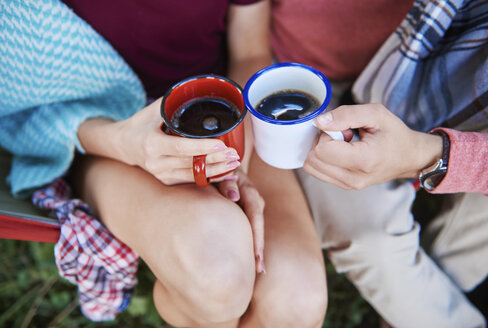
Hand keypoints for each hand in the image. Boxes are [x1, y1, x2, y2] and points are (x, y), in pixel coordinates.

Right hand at [111, 99, 240, 184]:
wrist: (123, 145)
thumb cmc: (141, 123)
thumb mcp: (154, 109)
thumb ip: (175, 102)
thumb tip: (200, 89)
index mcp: (152, 143)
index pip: (181, 147)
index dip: (202, 147)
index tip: (221, 144)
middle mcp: (156, 162)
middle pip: (191, 163)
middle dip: (216, 160)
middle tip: (235, 154)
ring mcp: (161, 174)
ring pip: (194, 175)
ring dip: (217, 170)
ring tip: (235, 163)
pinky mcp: (166, 180)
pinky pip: (191, 179)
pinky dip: (210, 176)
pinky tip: (226, 173)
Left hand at [217, 169, 265, 273]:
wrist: (223, 163)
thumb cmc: (219, 168)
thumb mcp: (222, 172)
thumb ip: (227, 183)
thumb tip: (234, 197)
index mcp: (249, 190)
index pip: (255, 214)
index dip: (256, 234)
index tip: (256, 252)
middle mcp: (254, 200)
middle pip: (258, 225)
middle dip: (259, 247)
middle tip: (259, 268)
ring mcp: (253, 206)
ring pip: (256, 229)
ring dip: (257, 248)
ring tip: (258, 269)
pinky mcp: (248, 211)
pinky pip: (251, 228)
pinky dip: (252, 243)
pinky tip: (253, 260)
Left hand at [304, 104, 442, 189]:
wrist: (410, 157)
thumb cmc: (395, 135)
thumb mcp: (376, 114)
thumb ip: (346, 114)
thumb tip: (319, 122)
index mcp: (364, 161)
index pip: (322, 150)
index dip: (326, 133)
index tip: (344, 130)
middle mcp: (354, 178)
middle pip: (313, 159)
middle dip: (322, 141)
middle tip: (342, 136)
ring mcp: (348, 185)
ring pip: (312, 167)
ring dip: (321, 151)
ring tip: (342, 144)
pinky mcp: (344, 186)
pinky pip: (318, 171)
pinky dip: (323, 159)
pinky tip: (341, 152)